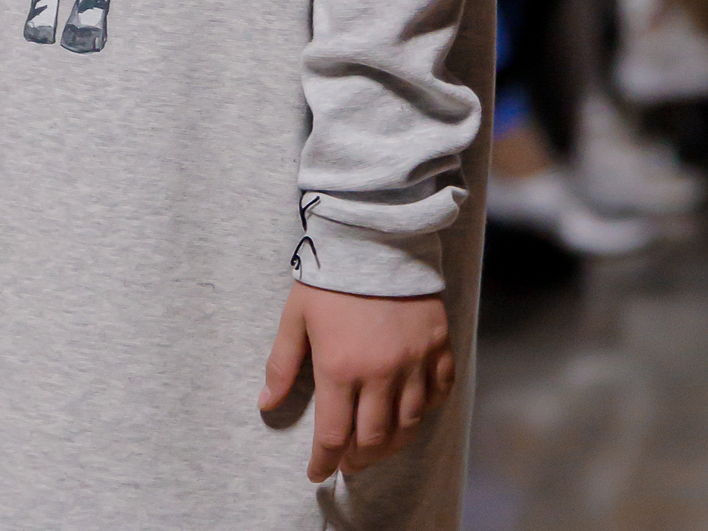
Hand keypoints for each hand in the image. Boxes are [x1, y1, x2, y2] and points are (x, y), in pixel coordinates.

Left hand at [259, 282, 453, 482]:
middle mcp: (381, 372)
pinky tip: (412, 411)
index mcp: (341, 367)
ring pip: (409, 424)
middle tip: (348, 462)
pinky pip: (440, 392)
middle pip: (373, 439)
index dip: (323, 462)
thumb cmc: (332, 276)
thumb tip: (266, 404)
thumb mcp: (296, 315)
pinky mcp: (438, 344)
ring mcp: (414, 360)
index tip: (317, 473)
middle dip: (357, 459)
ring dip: (391, 444)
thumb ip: (282, 363)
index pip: (333, 435)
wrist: (377, 235)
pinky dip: (427, 409)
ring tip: (377, 446)